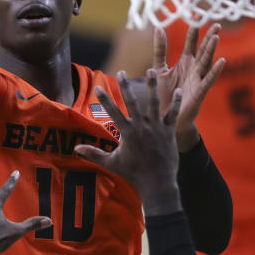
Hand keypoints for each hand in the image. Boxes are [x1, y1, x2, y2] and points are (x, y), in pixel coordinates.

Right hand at [75, 70, 183, 214]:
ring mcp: (156, 128)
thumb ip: (94, 154)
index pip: (113, 112)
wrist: (157, 184)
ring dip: (152, 86)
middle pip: (132, 102)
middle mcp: (142, 127)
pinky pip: (173, 114)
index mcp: (128, 133)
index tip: (98, 87)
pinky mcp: (169, 132)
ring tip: (151, 70)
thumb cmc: (134, 174)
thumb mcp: (112, 163)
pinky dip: (176, 102)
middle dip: (126, 86)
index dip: (105, 99)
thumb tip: (75, 149)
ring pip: (154, 103)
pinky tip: (178, 90)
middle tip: (122, 72)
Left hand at [151, 24, 225, 150]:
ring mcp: (198, 79)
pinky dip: (215, 70)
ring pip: (207, 61)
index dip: (194, 32)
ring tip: (216, 36)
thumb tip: (158, 28)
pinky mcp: (200, 91)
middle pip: (203, 50)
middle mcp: (194, 69)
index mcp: (185, 63)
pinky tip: (222, 61)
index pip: (191, 43)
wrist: (164, 117)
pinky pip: (209, 79)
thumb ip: (160, 50)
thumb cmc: (164, 94)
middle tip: (216, 23)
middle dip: (209, 37)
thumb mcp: (160, 68)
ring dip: (212, 49)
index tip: (196, 17)